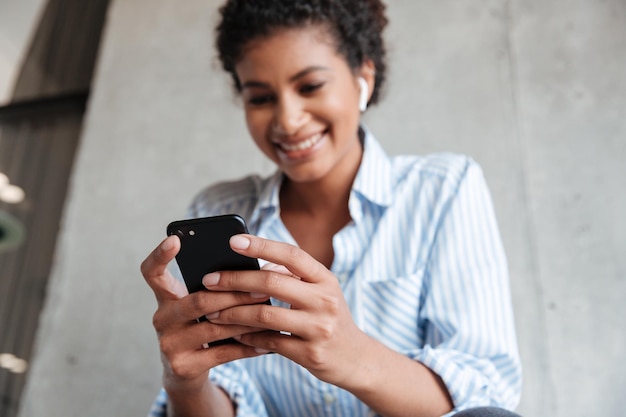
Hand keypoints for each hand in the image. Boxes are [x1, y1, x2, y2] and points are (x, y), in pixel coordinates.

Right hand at [140, 235, 268, 391]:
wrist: (186, 372)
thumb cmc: (202, 326)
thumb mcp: (203, 305)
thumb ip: (222, 285)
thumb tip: (270, 268)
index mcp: (166, 296)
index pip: (151, 272)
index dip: (159, 255)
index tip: (175, 239)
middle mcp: (162, 318)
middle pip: (199, 300)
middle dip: (234, 294)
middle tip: (263, 289)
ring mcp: (169, 344)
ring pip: (214, 327)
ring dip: (246, 321)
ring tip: (270, 314)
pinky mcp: (183, 366)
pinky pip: (221, 353)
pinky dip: (246, 347)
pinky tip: (266, 343)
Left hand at [202, 234, 370, 386]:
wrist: (356, 358)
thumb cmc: (329, 318)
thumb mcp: (321, 291)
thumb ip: (293, 276)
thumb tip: (256, 263)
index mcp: (325, 279)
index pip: (292, 255)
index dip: (262, 246)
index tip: (234, 241)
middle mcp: (324, 300)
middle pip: (272, 281)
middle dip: (235, 280)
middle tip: (209, 280)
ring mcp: (318, 328)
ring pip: (265, 314)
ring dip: (233, 313)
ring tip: (212, 312)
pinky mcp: (310, 353)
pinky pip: (269, 342)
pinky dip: (247, 337)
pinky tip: (233, 334)